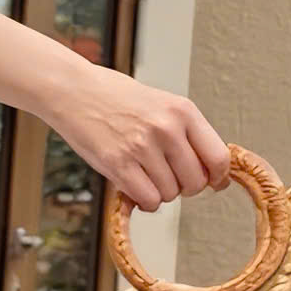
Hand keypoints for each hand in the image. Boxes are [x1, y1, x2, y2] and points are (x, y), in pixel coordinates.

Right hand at [57, 63, 230, 211]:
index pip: (219, 156)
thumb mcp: (161, 104)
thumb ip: (185, 133)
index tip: (214, 183)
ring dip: (159, 192)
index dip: (218, 177)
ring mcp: (142, 146)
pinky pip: (148, 200)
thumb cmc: (114, 96)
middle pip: (196, 182)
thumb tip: (209, 171)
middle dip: (184, 187)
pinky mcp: (118, 163)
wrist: (72, 89)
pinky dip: (144, 201)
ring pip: (170, 194)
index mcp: (182, 110)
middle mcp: (166, 128)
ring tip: (143, 174)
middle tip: (167, 177)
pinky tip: (134, 186)